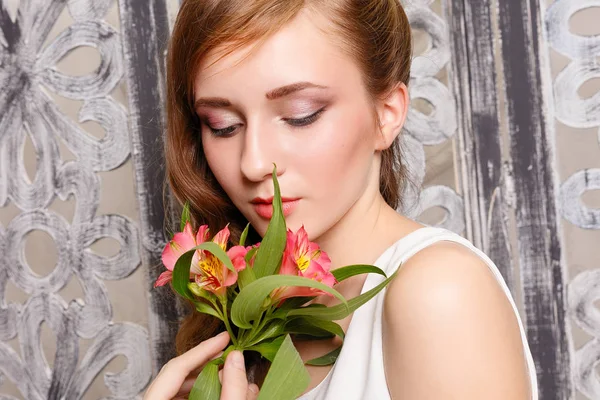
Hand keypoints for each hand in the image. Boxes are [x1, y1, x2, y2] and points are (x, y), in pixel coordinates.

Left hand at [143, 331, 259, 399]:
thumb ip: (231, 388)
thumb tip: (236, 357)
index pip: (175, 367)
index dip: (203, 349)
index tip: (225, 338)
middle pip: (176, 374)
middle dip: (207, 363)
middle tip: (229, 354)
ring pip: (179, 386)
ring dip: (207, 378)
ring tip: (230, 374)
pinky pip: (180, 397)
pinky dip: (202, 391)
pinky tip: (221, 391)